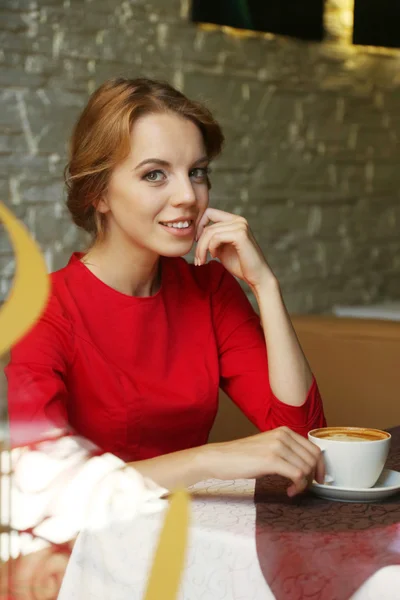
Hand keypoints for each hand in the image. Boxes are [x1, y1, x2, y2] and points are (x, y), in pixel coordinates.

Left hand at [195, 208, 272, 288]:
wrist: (256, 277)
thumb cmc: (240, 264)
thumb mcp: (222, 248)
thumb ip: (213, 239)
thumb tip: (196, 234)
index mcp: (235, 220)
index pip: (209, 212)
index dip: (199, 226)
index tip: (196, 242)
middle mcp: (239, 220)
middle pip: (208, 225)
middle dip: (199, 244)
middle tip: (197, 259)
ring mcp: (241, 226)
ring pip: (210, 232)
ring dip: (202, 248)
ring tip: (201, 261)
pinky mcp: (241, 235)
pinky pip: (216, 237)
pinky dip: (211, 248)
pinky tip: (214, 256)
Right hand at [206, 427, 324, 496]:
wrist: (220, 458)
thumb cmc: (242, 457)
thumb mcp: (269, 447)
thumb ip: (287, 451)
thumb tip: (308, 465)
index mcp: (284, 431)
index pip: (314, 448)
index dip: (321, 467)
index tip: (318, 479)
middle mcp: (283, 435)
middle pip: (314, 459)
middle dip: (313, 477)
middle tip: (302, 487)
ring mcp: (277, 446)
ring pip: (307, 468)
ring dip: (304, 484)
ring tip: (292, 489)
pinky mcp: (271, 459)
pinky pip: (297, 475)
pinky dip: (298, 486)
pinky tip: (289, 491)